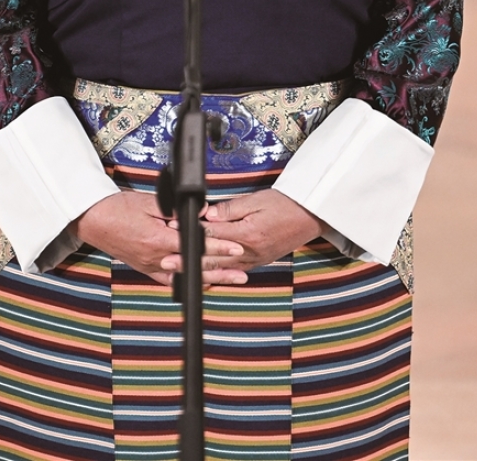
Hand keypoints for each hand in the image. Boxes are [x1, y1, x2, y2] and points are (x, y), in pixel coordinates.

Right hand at [73, 191, 246, 286]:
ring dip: (210, 278)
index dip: (218, 247)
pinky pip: (170, 280)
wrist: (93, 220)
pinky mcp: (145, 269)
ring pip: (186, 276)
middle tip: (242, 269)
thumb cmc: (118, 208)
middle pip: (195, 265)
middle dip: (221, 267)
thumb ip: (176, 210)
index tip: (235, 248)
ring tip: (231, 279)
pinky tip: (203, 283)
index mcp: (157, 239)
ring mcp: (150, 266)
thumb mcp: (150, 202)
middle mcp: (155, 257)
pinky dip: (188, 282)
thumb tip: (201, 211)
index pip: (195, 245)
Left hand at [181, 190, 322, 271]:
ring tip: (179, 272)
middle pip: (213, 257)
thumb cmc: (285, 204)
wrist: (311, 216)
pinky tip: (206, 277)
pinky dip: (218, 274)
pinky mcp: (259, 261)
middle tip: (166, 261)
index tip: (173, 232)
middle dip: (187, 260)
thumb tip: (208, 215)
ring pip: (222, 268)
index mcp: (248, 234)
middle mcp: (250, 251)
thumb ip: (230, 209)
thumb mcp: (256, 200)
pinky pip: (234, 271)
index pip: (212, 235)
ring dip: (199, 270)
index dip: (191, 233)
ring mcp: (255, 259)